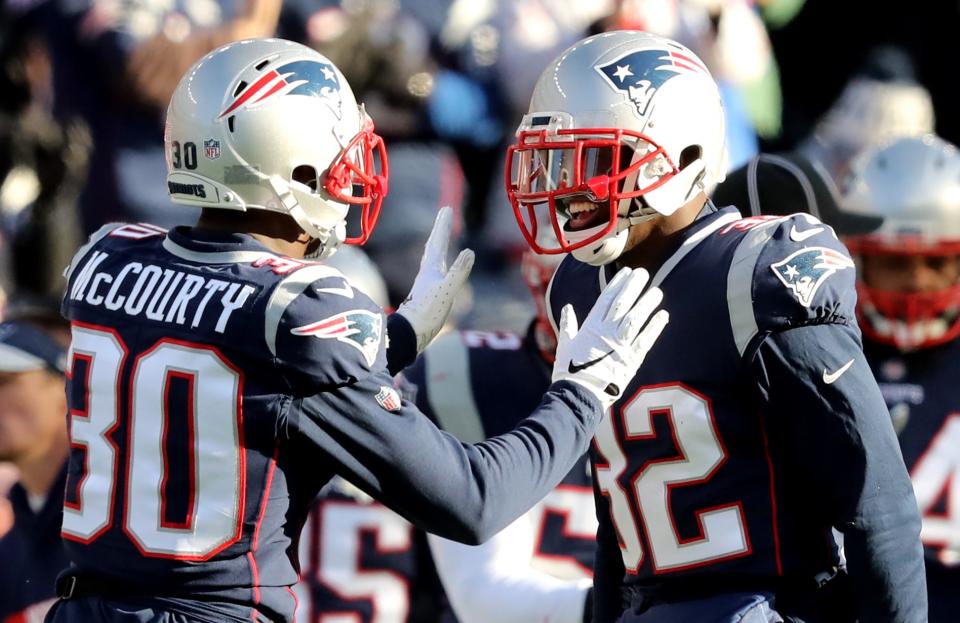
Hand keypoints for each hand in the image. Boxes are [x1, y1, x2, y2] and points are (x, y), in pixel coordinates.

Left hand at [396, 207, 474, 351]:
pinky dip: (439, 265)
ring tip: (440, 239)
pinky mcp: (427, 296)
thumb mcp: (446, 291)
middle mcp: (427, 274)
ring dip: (438, 246)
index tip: (446, 209)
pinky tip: (439, 272)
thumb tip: (470, 251)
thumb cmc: (427, 313)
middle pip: (434, 246)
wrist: (409, 336)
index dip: (443, 226)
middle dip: (440, 231)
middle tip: (444, 215)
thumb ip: (458, 272)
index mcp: (431, 270)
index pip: (438, 242)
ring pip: (433, 259)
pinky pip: (435, 273)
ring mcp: (426, 285)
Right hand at [552, 267, 667, 409]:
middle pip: (623, 304)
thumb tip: (567, 308)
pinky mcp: (631, 360)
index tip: (626, 271)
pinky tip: (663, 315)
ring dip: (647, 303)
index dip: (617, 283)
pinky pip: (645, 340)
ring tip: (657, 291)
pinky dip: (655, 327)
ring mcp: (620, 345)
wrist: (578, 395)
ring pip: (636, 318)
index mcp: (590, 326)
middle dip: (634, 287)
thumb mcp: (565, 344)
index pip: (606, 298)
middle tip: (644, 273)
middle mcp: (606, 332)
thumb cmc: (568, 371)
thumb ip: (568, 324)